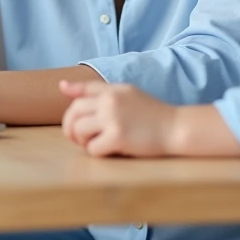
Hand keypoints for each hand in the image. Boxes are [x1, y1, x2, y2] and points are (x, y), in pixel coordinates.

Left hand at [60, 80, 179, 157]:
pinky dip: (97, 153)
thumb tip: (63, 86)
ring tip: (96, 143)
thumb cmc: (153, 114)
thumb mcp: (129, 94)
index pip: (83, 90)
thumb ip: (101, 91)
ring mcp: (113, 118)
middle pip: (73, 112)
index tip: (66, 97)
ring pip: (79, 130)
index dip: (71, 97)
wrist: (176, 127)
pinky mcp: (118, 137)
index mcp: (113, 90)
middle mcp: (109, 101)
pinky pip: (92, 148)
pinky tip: (109, 150)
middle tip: (79, 138)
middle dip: (71, 127)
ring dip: (83, 141)